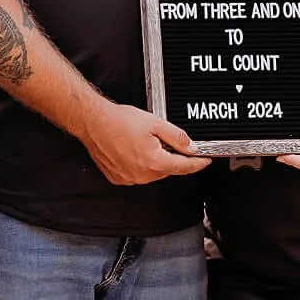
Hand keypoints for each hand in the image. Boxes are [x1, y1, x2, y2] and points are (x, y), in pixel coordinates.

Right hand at [80, 101, 210, 184]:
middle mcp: (143, 175)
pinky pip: (138, 174)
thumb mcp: (156, 123)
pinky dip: (141, 165)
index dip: (198, 163)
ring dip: (156, 161)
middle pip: (169, 169)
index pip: (185, 167)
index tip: (206, 160)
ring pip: (153, 172)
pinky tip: (135, 150)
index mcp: (155, 162)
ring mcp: (130, 178)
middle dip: (173, 157)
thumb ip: (177, 137)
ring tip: (145, 141)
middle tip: (166, 140)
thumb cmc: (119, 121)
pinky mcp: (119, 178)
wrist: (93, 123)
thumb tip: (192, 147)